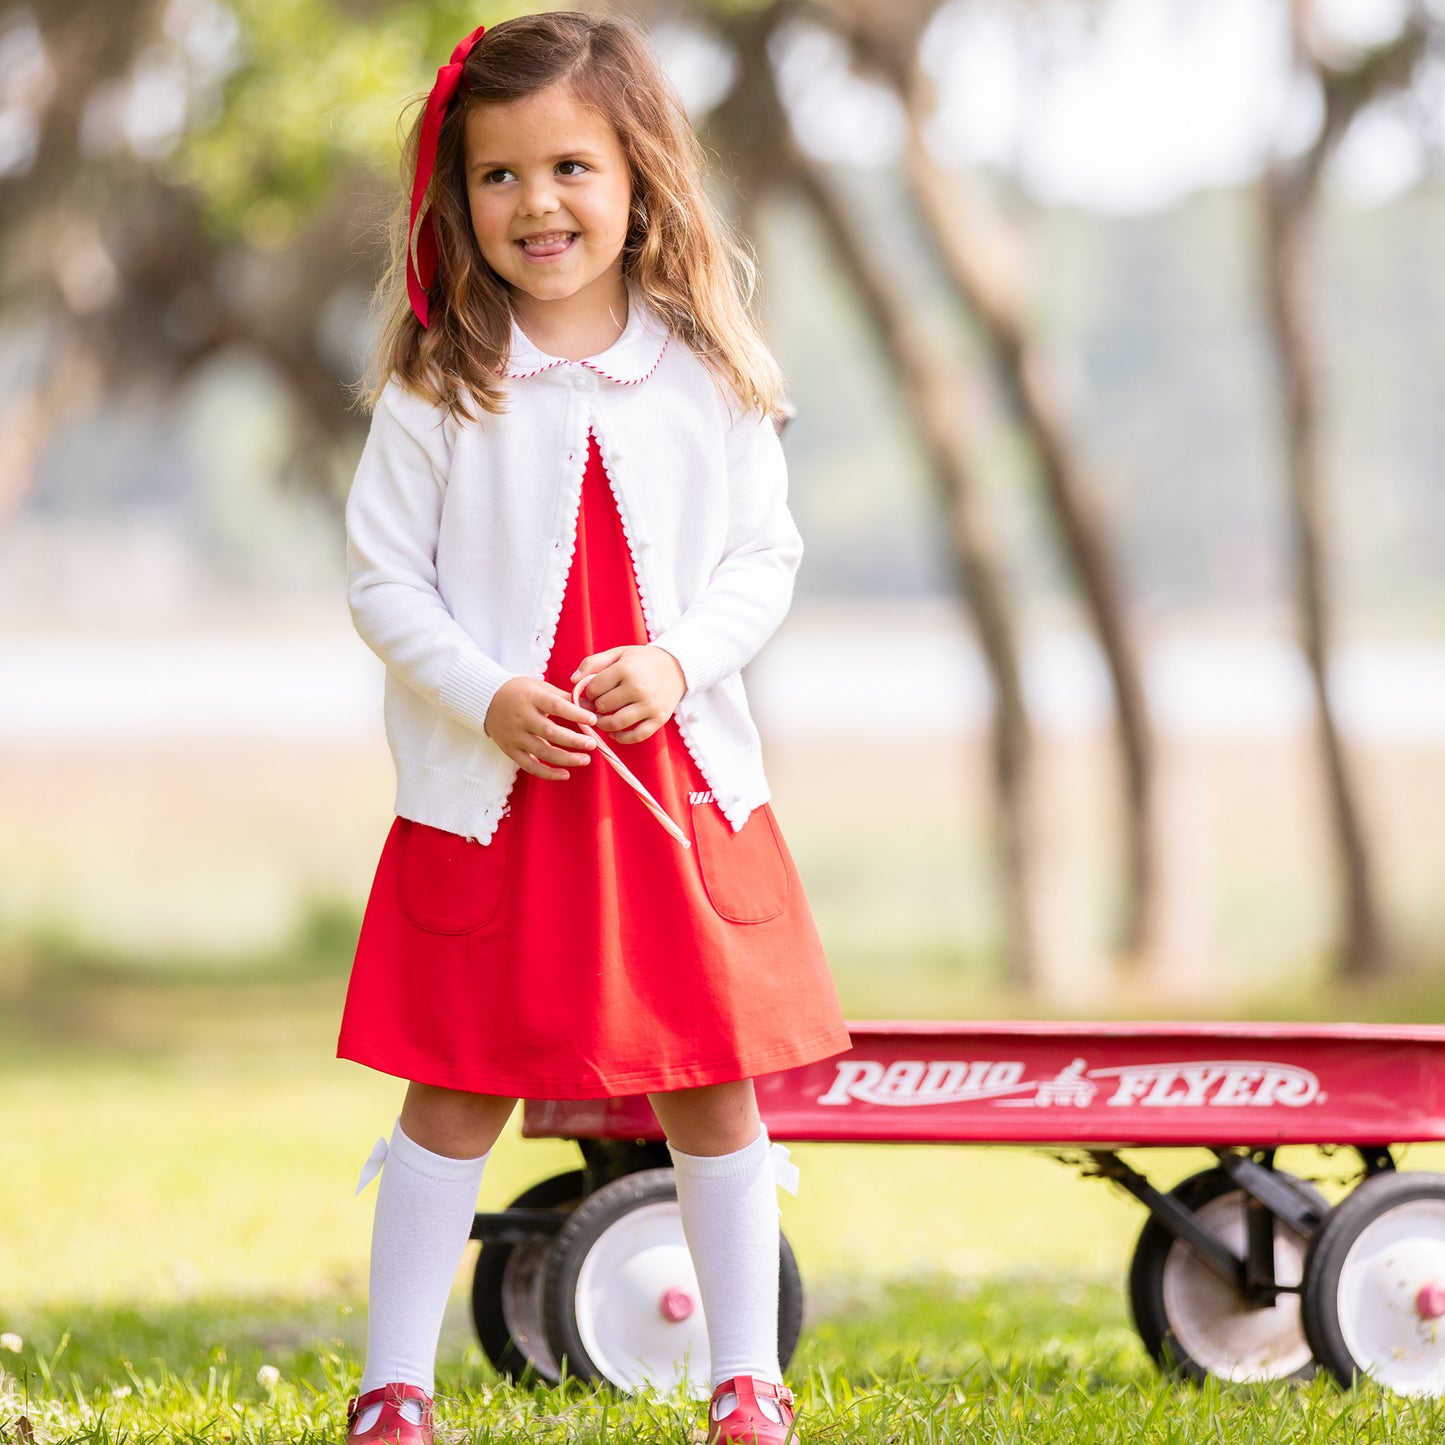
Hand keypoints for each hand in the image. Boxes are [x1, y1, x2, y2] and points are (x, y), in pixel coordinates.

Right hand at [484, 676, 597, 780]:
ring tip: (585, 760)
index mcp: (531, 698)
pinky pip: (530, 766)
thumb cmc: (520, 692)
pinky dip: (548, 773)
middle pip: (550, 732)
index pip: (556, 706)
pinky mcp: (510, 750)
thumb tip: (592, 706)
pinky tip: (565, 774)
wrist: (486, 701)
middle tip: (593, 744)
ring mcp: (515, 736)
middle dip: (573, 740)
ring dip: (565, 758)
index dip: (576, 714)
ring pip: (542, 752)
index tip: (593, 720)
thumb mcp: (541, 687)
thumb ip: (565, 698)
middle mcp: (521, 717)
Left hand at [571, 645, 686, 744]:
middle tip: (594, 706)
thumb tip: (572, 680)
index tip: (591, 693)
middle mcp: (638, 688)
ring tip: (601, 719)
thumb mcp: (618, 653)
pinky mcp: (659, 719)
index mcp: (626, 669)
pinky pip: (636, 736)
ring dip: (603, 724)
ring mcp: (650, 705)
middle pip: (603, 706)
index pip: (594, 688)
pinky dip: (621, 738)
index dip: (587, 692)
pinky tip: (615, 732)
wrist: (677, 667)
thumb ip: (593, 663)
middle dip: (594, 708)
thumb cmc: (643, 660)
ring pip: (616, 723)